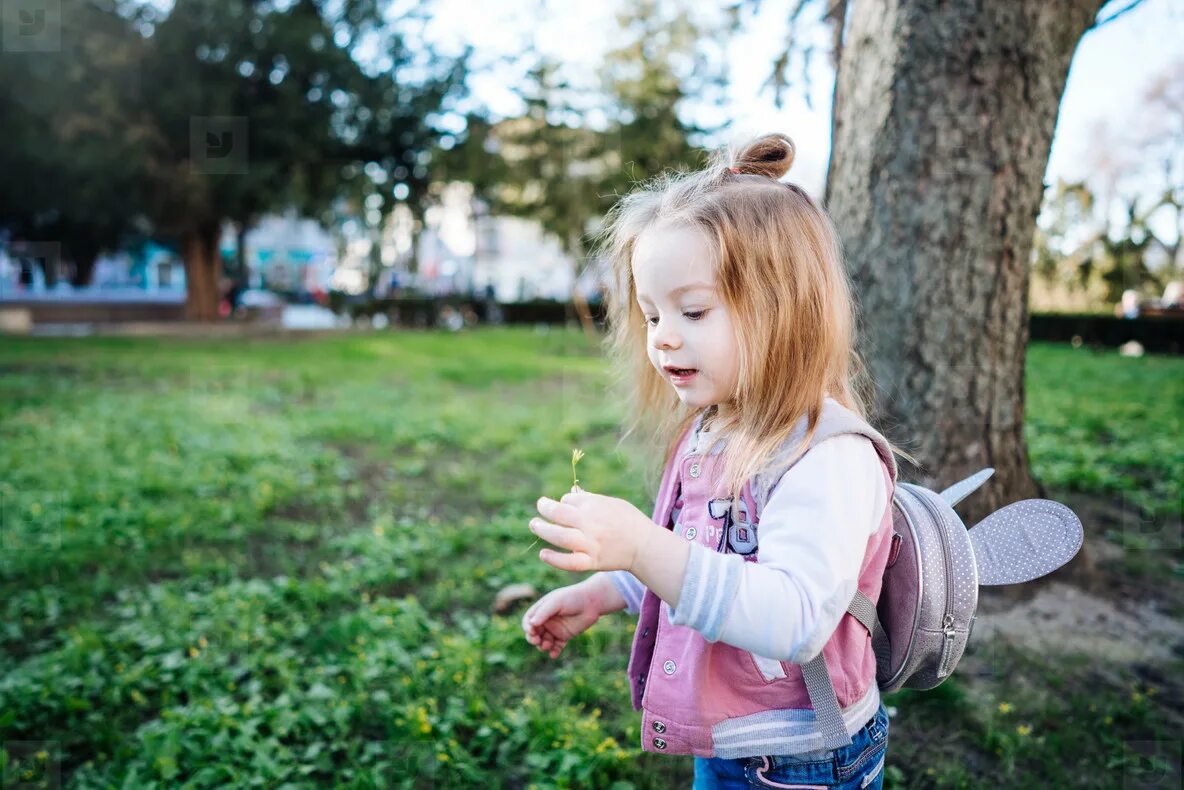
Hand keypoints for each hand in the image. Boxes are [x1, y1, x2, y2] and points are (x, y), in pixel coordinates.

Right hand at [521, 582, 601, 658]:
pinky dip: (554, 652)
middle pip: (534, 633)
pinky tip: (554, 654)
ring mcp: (555, 629)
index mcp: (542, 610)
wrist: (592, 602)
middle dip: (533, 639)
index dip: (528, 627)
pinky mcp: (564, 636)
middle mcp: (547, 620)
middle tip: (537, 641)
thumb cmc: (573, 597)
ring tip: (548, 645)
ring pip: (544, 642)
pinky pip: (556, 647)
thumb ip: (543, 612)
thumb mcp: (556, 602)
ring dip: (543, 646)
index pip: (529, 621)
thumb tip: (531, 624)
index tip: (532, 631)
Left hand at [529, 489, 651, 572]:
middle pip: (559, 514)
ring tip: (535, 525)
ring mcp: (590, 543)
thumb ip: (590, 500)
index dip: (564, 501)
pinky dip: (555, 559)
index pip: (568, 499)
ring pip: (560, 537)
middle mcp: (590, 523)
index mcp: (596, 505)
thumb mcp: (611, 503)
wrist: (645, 546)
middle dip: (545, 509)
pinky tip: (543, 554)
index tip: (565, 505)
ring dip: (543, 530)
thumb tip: (570, 494)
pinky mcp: (592, 561)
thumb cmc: (629, 521)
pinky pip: (570, 562)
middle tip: (540, 507)